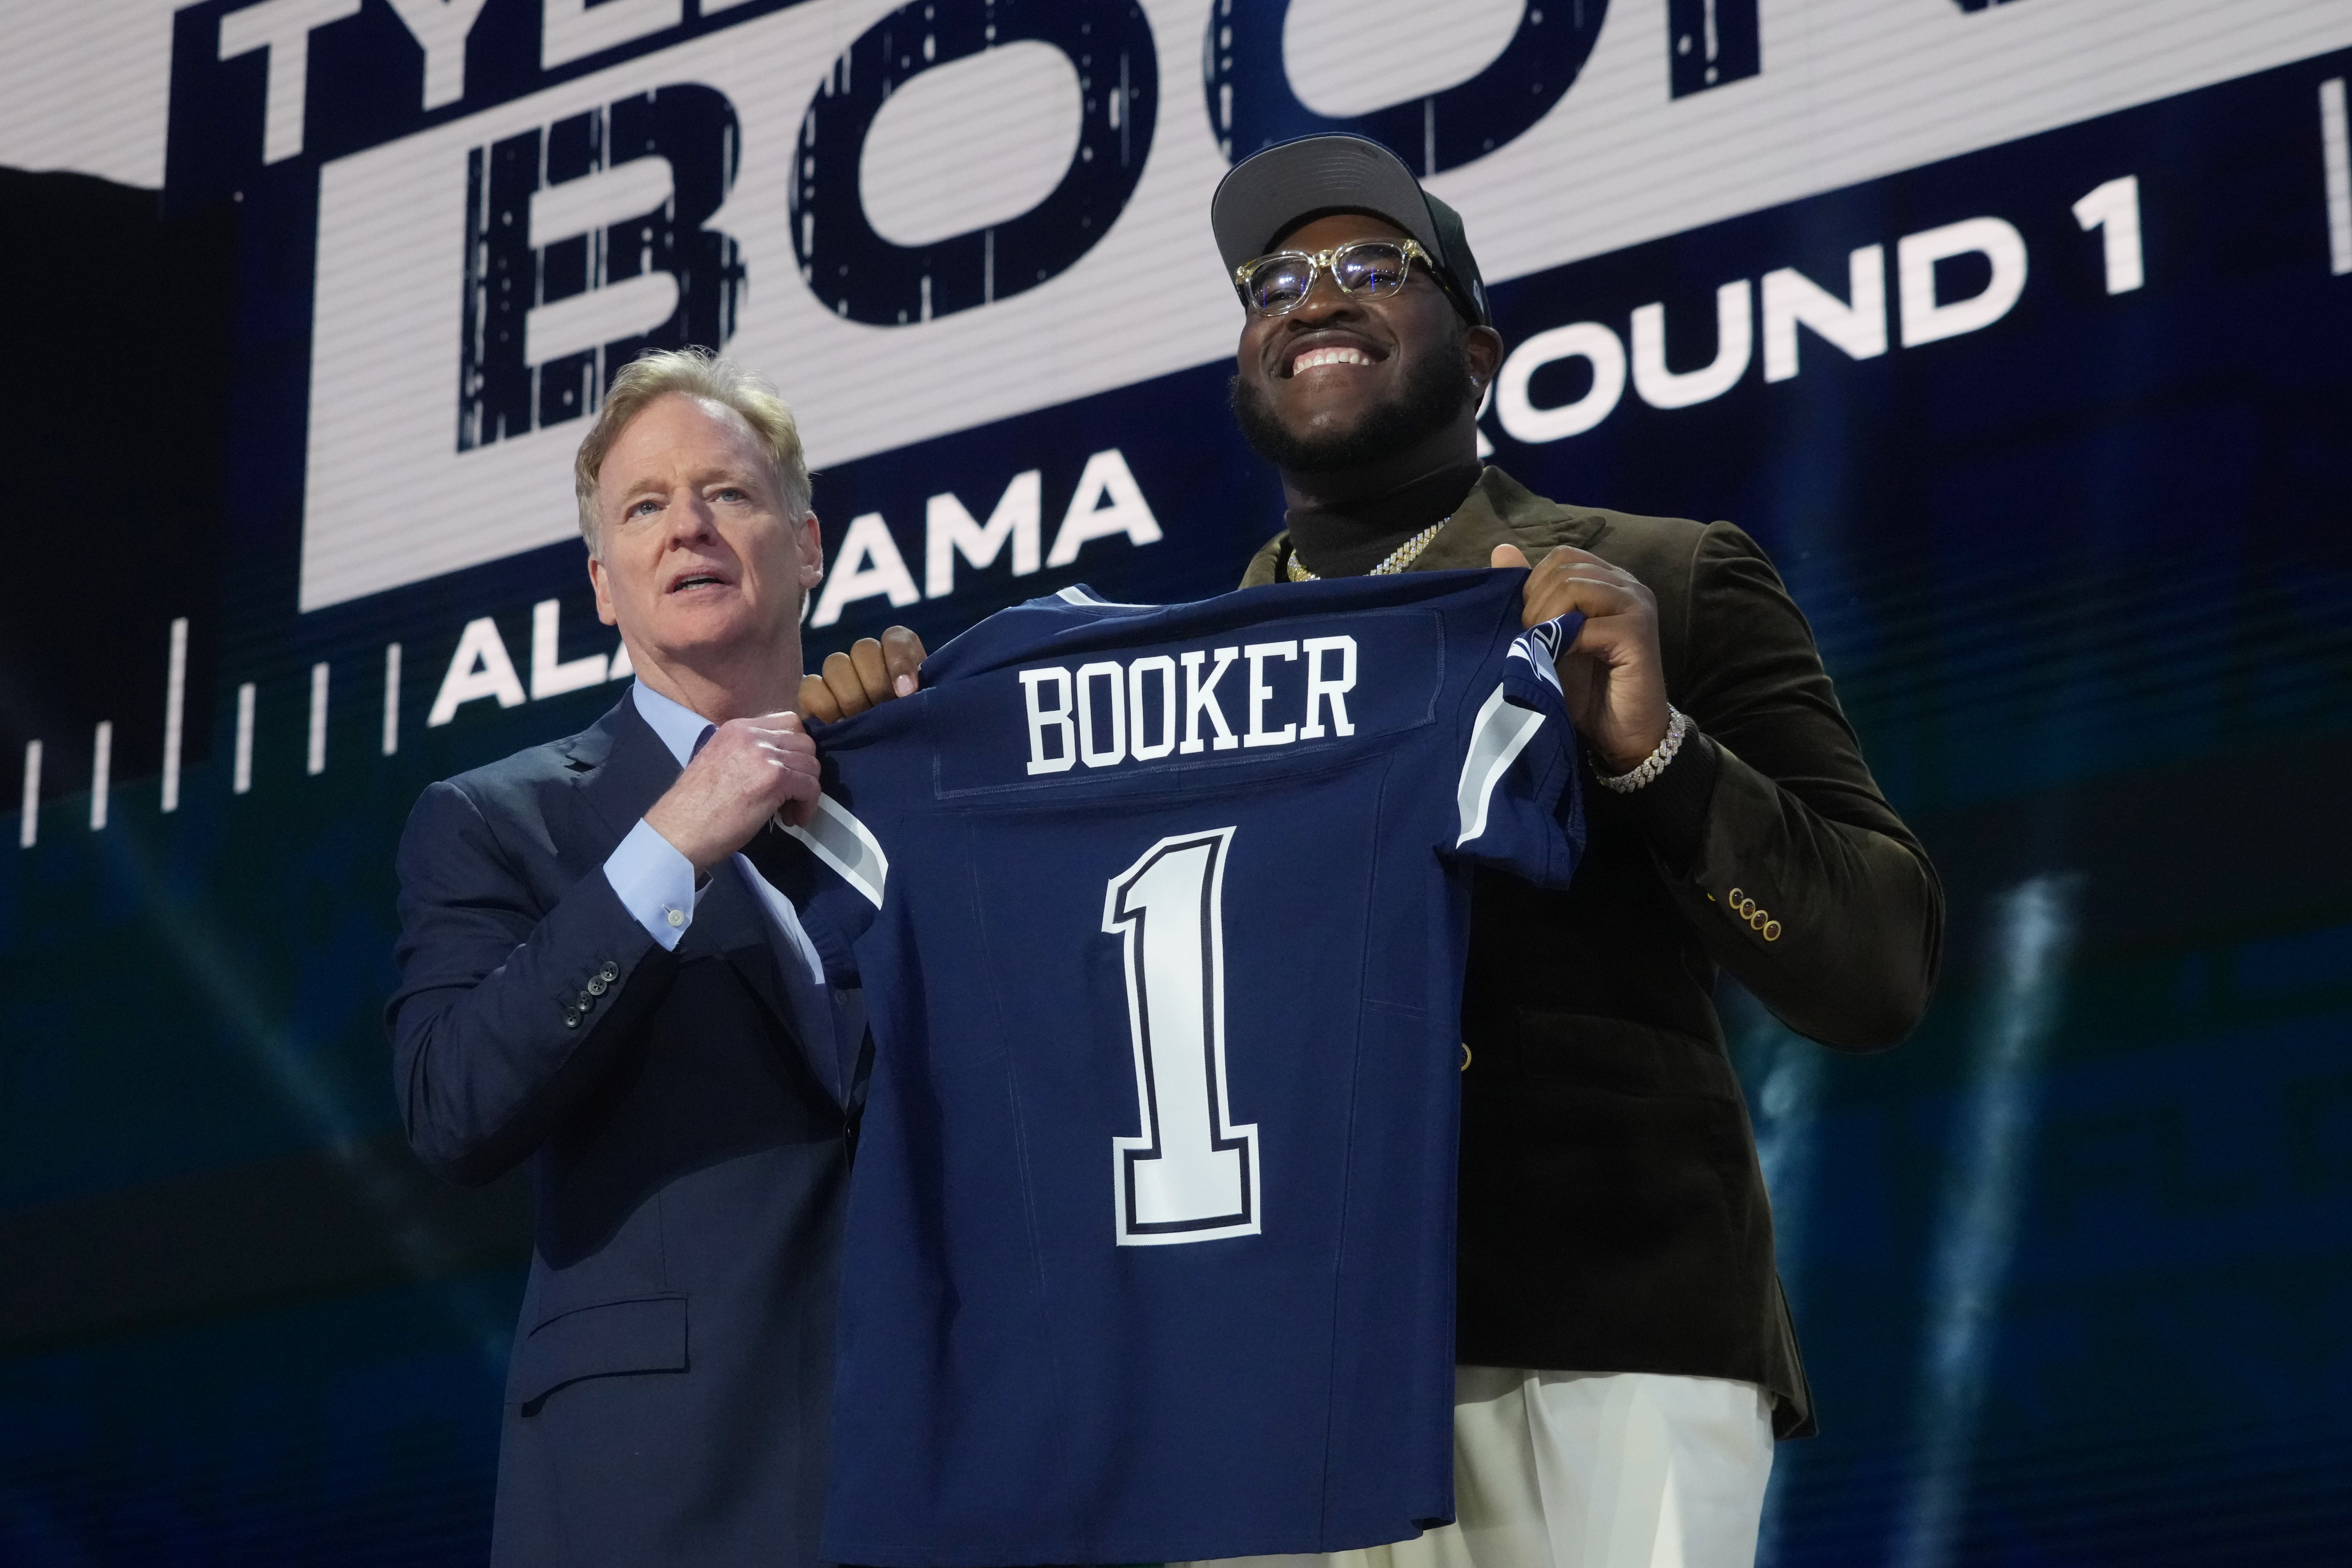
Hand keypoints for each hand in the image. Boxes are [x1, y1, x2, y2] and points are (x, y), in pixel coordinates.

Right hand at [642, 712, 822, 870]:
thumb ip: (748, 753)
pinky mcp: (775, 778)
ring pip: (811, 765)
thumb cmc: (696, 806)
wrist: (680, 830)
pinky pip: (811, 786)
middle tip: (792, 793)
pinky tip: (792, 819)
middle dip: (804, 769)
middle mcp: (751, 734)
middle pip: (805, 742)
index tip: (789, 771)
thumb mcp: (720, 761)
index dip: (795, 749)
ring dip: (807, 790)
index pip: (787, 722)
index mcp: (737, 728)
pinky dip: (808, 806)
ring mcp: (764, 754)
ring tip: (789, 811)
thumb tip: (779, 760)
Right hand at [797, 627, 927, 721]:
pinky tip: (839, 724)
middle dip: (876, 685)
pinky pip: (810, 686)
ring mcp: (838, 676)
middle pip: (863, 649)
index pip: (896, 638)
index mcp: (898, 657)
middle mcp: (867, 660)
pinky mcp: (814, 695)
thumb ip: (920, 695)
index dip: (899, 661)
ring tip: (862, 722)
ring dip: (851, 697)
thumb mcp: (926, 712)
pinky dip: (824, 705)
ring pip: (836, 664)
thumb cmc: (912, 733)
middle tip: (884, 711)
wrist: (892, 762)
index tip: (907, 691)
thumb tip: (905, 690)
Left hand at [1492, 542, 1669, 772]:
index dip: (1534, 586)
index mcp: (1606, 581)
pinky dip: (1565, 643)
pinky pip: (1587, 623)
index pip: (1561, 557)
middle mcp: (1626, 584)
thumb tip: (1501, 550)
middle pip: (1565, 567)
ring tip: (1547, 650)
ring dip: (1547, 619)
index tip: (1528, 624)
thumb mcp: (1545, 637)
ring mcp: (1636, 604)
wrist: (1620, 735)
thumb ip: (1528, 595)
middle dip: (1536, 603)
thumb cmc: (1583, 689)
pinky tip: (1562, 662)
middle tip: (1535, 641)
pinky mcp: (1638, 631)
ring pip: (1574, 586)